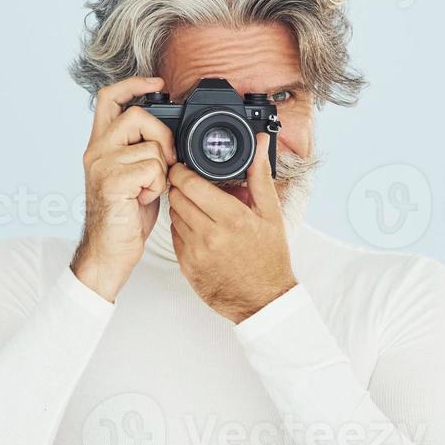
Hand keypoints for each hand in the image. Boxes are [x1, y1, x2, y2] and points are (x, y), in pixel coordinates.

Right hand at [71, 77, 176, 302]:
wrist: (109, 251)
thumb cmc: (124, 217)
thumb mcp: (133, 175)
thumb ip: (141, 150)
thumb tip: (167, 135)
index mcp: (100, 145)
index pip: (109, 98)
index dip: (134, 84)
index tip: (157, 83)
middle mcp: (96, 150)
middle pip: (137, 115)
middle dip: (162, 136)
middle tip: (166, 163)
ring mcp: (101, 165)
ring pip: (151, 146)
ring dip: (161, 170)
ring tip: (147, 189)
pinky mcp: (112, 181)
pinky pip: (151, 168)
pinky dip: (156, 186)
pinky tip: (143, 199)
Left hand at [167, 133, 295, 322]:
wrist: (262, 299)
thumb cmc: (269, 259)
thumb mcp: (271, 214)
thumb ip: (259, 175)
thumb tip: (258, 144)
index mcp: (232, 218)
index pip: (190, 184)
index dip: (183, 171)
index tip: (185, 168)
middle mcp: (210, 235)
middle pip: (176, 197)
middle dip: (180, 186)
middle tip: (191, 185)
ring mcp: (196, 252)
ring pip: (173, 215)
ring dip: (181, 206)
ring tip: (199, 207)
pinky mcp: (186, 265)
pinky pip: (174, 236)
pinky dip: (182, 226)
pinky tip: (198, 227)